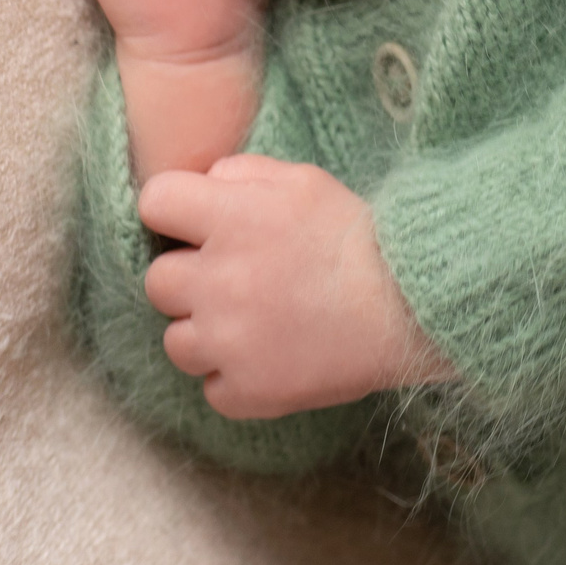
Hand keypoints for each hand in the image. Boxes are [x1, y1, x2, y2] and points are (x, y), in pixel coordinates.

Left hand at [139, 155, 456, 419]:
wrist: (410, 306)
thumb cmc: (358, 237)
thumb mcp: (304, 181)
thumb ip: (243, 174)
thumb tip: (203, 184)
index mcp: (229, 218)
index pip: (154, 204)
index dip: (174, 212)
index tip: (197, 224)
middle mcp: (217, 279)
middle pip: (158, 281)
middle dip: (190, 277)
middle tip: (236, 278)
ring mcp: (228, 341)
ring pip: (175, 341)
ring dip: (206, 332)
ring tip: (255, 322)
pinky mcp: (246, 391)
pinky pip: (211, 387)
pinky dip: (235, 377)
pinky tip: (271, 356)